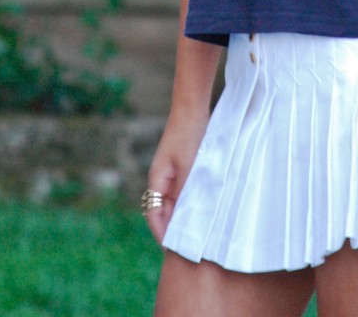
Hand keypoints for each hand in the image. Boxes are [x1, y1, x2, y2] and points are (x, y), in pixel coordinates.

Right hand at [144, 112, 208, 244]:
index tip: (173, 250)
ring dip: (183, 216)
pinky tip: (202, 209)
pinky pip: (183, 192)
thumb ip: (185, 192)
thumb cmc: (189, 135)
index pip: (155, 215)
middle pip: (164, 212)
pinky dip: (190, 202)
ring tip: (197, 233)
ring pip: (174, 203)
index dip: (163, 234)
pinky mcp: (182, 168)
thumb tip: (184, 218)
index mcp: (157, 180)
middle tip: (188, 247)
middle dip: (173, 229)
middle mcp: (161, 180)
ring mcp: (171, 174)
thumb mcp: (189, 166)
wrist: (192, 108)